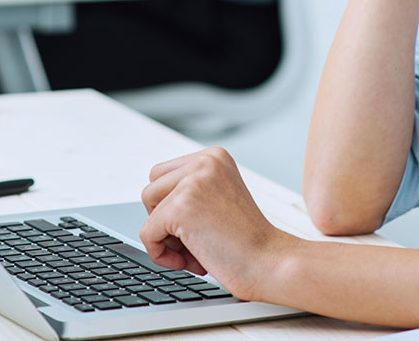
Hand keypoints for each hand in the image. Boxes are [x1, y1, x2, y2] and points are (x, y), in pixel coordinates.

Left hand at [140, 147, 298, 301]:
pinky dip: (161, 254)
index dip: (172, 207)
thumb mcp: (219, 199)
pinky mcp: (180, 207)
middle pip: (152, 188)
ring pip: (147, 207)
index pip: (165, 175)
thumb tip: (152, 201)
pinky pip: (147, 233)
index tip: (200, 227)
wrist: (270, 263)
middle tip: (196, 240)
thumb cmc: (247, 241)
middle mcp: (204, 161)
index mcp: (215, 156)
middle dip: (165, 218)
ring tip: (194, 251)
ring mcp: (192, 182)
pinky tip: (191, 262)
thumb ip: (191, 190)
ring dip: (164, 236)